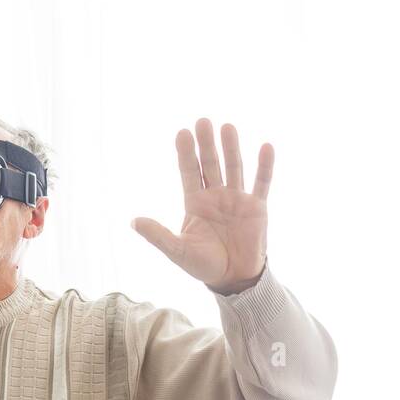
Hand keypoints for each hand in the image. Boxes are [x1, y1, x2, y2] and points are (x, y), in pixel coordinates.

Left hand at [132, 119, 272, 293]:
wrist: (234, 278)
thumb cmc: (203, 265)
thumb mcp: (177, 251)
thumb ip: (158, 235)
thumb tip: (133, 221)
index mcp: (195, 203)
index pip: (189, 173)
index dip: (186, 154)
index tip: (182, 133)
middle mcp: (215, 196)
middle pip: (210, 164)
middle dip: (206, 144)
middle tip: (202, 121)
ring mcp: (237, 199)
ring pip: (234, 167)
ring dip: (231, 148)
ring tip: (227, 127)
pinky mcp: (257, 207)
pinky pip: (261, 183)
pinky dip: (264, 166)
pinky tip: (265, 146)